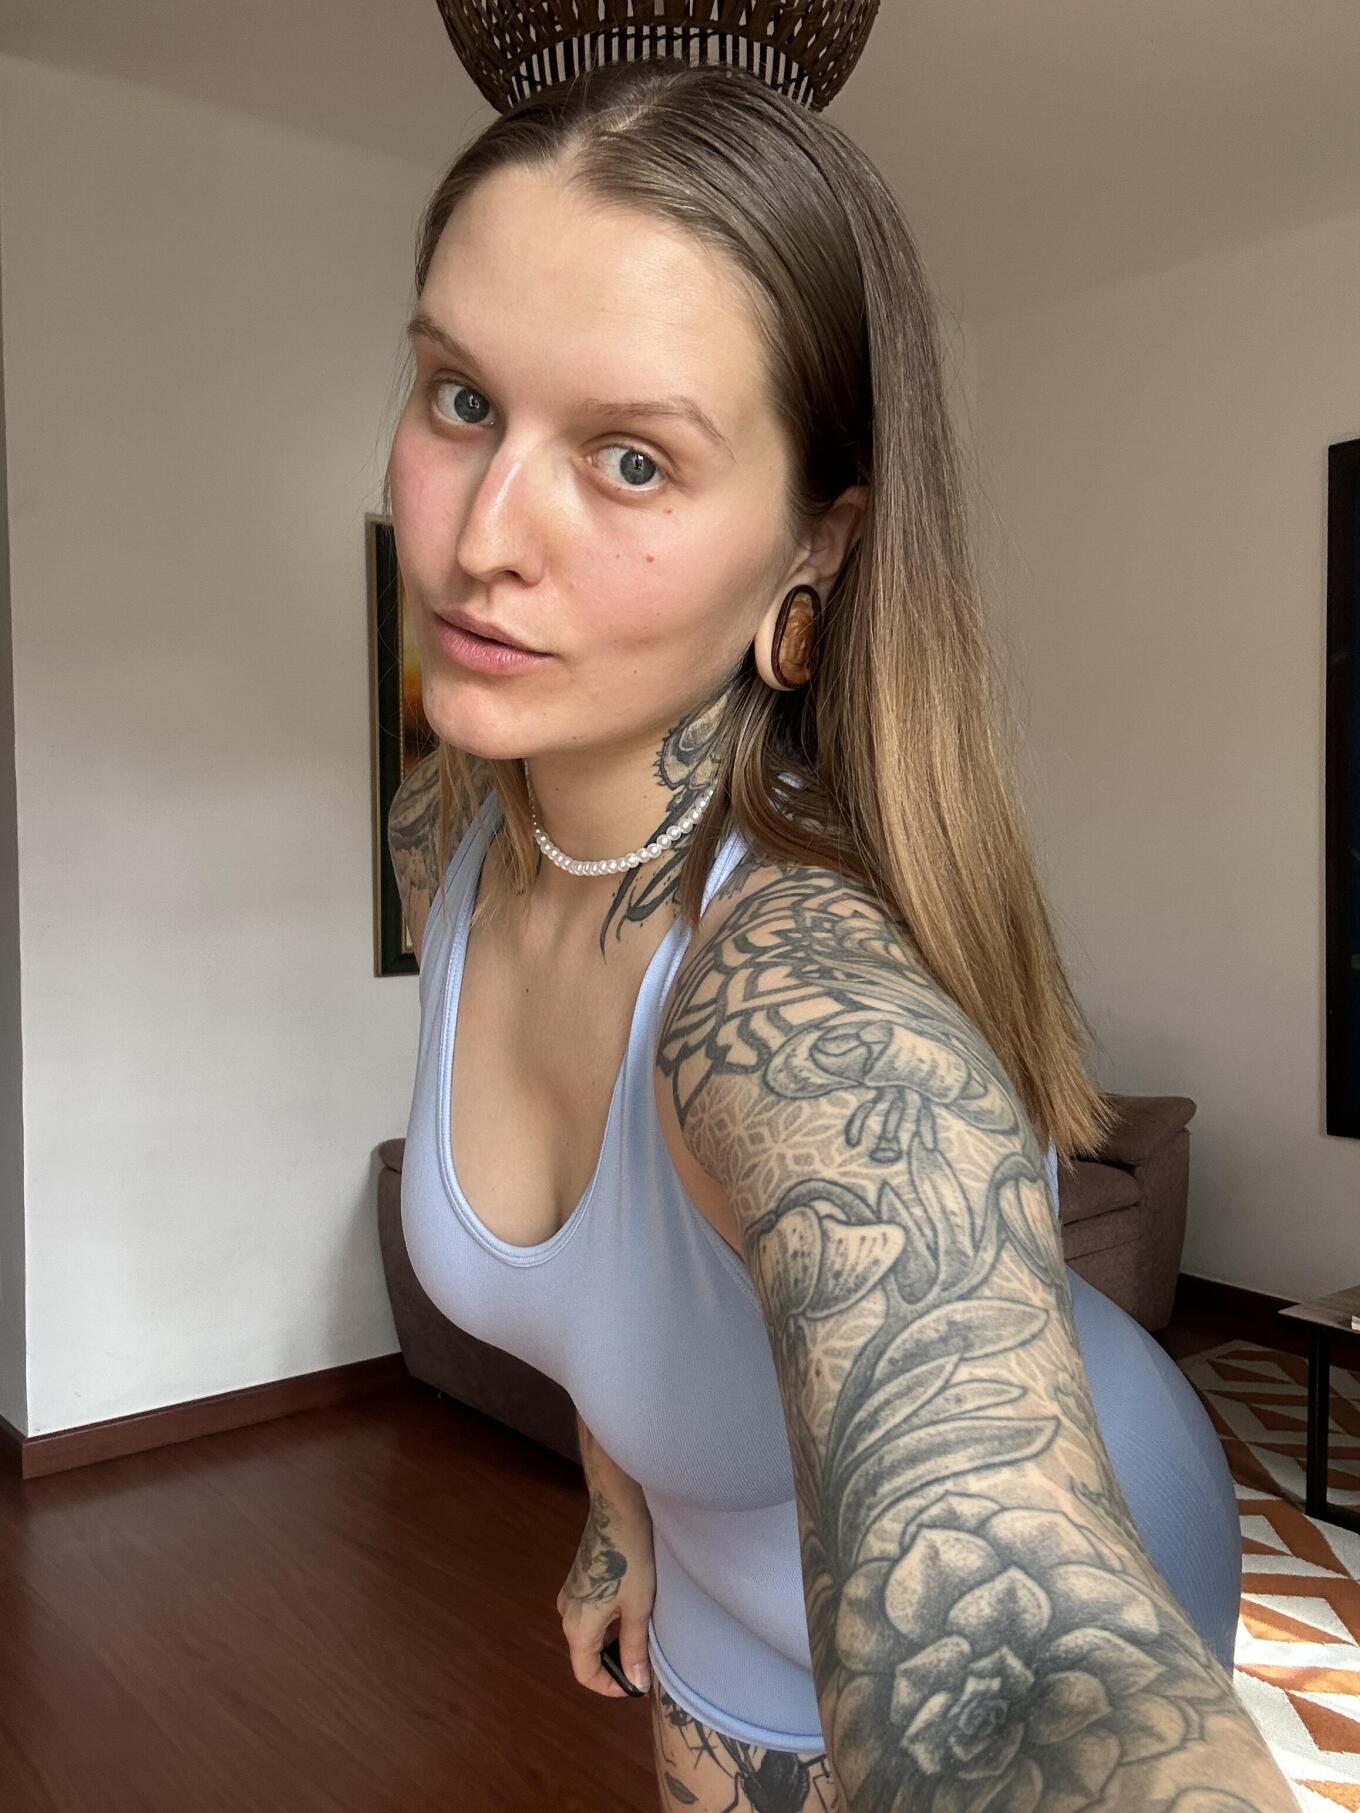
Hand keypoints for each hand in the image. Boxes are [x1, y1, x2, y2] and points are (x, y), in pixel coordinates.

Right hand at [555, 1493, 654, 1699]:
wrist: (616, 1510)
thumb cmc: (631, 1559)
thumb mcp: (638, 1607)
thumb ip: (635, 1648)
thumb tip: (637, 1684)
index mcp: (578, 1626)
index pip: (585, 1673)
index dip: (609, 1687)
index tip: (635, 1685)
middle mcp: (566, 1613)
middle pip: (585, 1655)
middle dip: (613, 1665)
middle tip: (643, 1664)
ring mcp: (570, 1595)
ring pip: (588, 1635)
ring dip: (612, 1644)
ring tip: (641, 1640)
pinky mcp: (577, 1581)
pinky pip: (589, 1616)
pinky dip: (608, 1626)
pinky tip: (631, 1614)